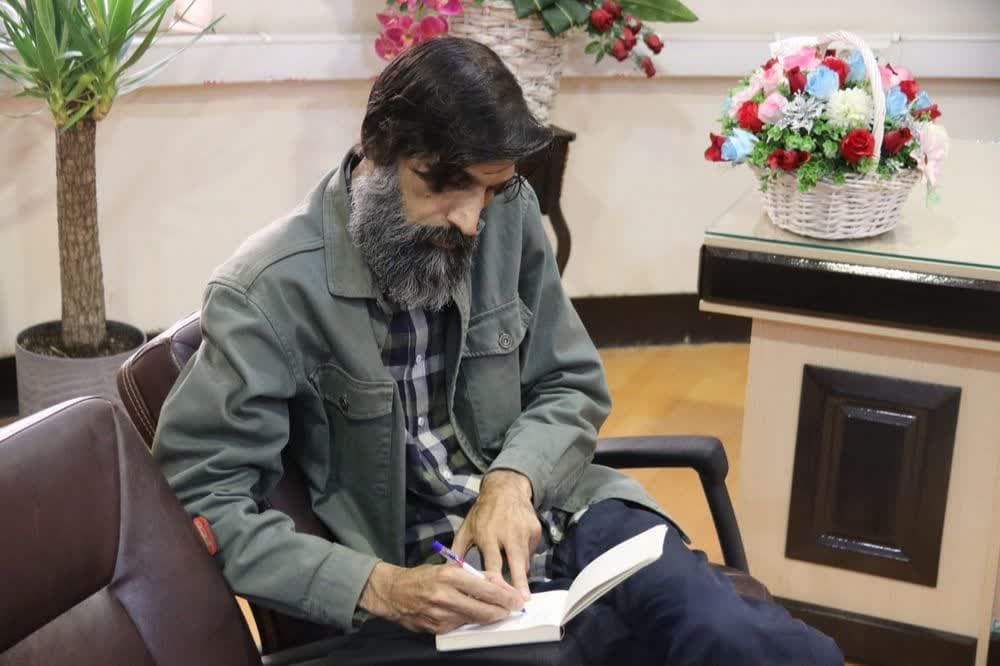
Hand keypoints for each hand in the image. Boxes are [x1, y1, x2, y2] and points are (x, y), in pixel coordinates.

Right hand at [357, 561, 523, 633]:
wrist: (393, 593)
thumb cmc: (424, 576)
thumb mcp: (448, 567)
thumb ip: (472, 576)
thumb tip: (498, 584)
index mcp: (450, 575)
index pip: (485, 589)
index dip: (505, 597)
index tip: (517, 600)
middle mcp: (446, 596)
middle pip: (484, 609)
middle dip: (502, 611)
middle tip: (513, 609)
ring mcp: (441, 615)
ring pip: (475, 620)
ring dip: (489, 617)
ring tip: (498, 612)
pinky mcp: (437, 628)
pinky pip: (462, 626)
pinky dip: (471, 621)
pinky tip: (474, 615)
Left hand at [452, 469, 540, 598]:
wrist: (506, 489)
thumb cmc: (483, 512)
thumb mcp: (467, 528)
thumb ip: (458, 550)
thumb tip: (448, 572)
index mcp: (488, 534)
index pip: (494, 562)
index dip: (497, 581)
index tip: (499, 597)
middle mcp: (508, 533)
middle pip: (516, 562)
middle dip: (520, 583)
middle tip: (523, 601)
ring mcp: (524, 531)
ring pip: (526, 560)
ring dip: (521, 573)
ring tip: (519, 588)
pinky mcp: (535, 530)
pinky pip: (531, 551)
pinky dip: (525, 557)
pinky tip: (518, 554)